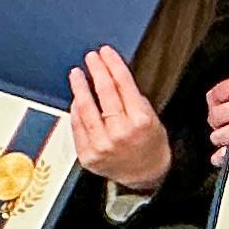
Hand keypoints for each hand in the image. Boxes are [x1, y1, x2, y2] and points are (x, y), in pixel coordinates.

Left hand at [69, 48, 168, 192]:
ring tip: (77, 74)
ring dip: (79, 87)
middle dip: (96, 70)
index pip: (123, 84)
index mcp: (140, 121)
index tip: (105, 53)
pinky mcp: (88, 154)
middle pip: (104, 92)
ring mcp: (101, 145)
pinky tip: (76, 99)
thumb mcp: (152, 118)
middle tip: (91, 58)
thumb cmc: (150, 145)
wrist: (146, 176)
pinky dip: (76, 111)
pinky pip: (77, 126)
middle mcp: (120, 132)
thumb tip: (111, 77)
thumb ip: (133, 100)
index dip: (112, 64)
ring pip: (85, 108)